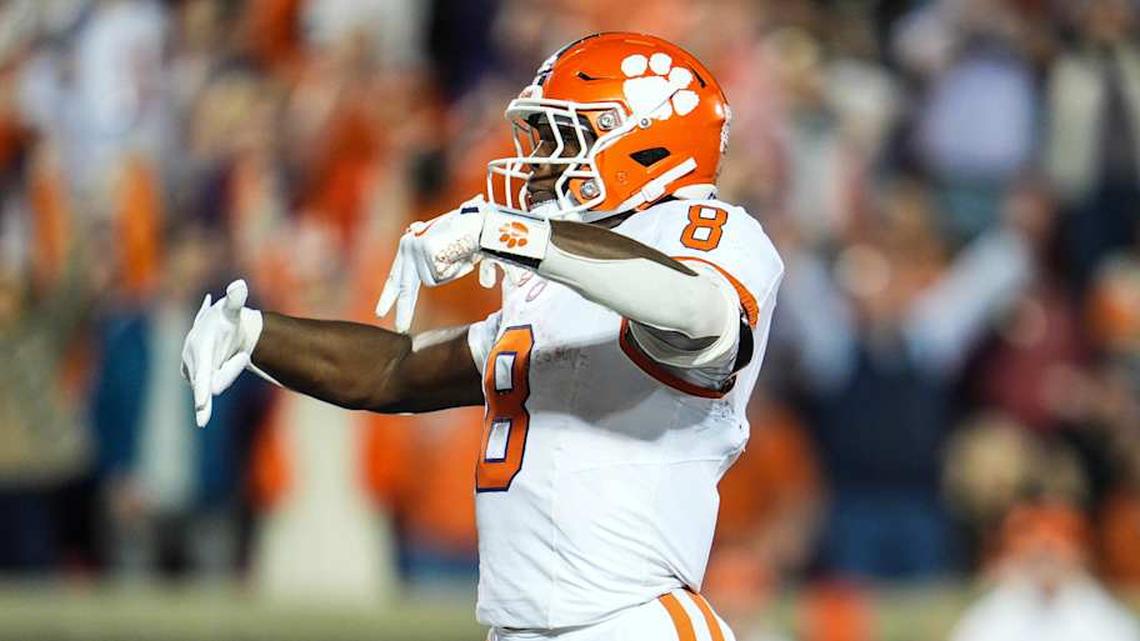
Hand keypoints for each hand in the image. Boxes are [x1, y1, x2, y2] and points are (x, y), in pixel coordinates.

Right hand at [181, 279, 262, 426]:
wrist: (221, 326)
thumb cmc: (227, 318)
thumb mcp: (232, 309)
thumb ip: (235, 299)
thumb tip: (239, 285)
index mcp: (199, 348)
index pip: (202, 374)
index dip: (202, 392)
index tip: (202, 409)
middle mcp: (191, 362)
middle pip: (215, 383)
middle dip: (231, 370)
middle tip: (243, 355)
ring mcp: (191, 371)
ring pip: (217, 382)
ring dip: (230, 368)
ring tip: (237, 352)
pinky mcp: (194, 377)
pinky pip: (215, 383)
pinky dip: (227, 372)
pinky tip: (230, 357)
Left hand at [376, 196, 499, 331]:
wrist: (483, 217)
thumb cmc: (477, 230)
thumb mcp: (466, 251)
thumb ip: (469, 266)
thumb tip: (488, 284)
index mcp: (412, 247)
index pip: (397, 275)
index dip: (390, 295)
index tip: (381, 313)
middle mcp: (409, 246)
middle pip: (406, 286)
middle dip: (404, 309)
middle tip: (400, 328)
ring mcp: (415, 247)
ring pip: (433, 280)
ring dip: (454, 272)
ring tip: (465, 252)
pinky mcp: (424, 249)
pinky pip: (441, 275)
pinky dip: (458, 268)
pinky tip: (464, 252)